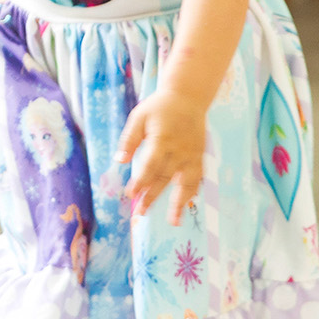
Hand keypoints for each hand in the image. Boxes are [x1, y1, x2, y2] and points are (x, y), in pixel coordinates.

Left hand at [116, 91, 205, 227]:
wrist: (188, 97)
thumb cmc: (159, 108)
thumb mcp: (139, 117)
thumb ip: (129, 139)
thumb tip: (119, 161)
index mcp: (162, 139)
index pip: (150, 165)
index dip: (140, 181)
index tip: (130, 194)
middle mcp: (179, 150)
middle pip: (165, 177)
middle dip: (152, 196)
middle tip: (140, 212)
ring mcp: (192, 155)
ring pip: (185, 183)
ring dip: (179, 203)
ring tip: (173, 221)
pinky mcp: (199, 156)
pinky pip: (197, 178)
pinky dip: (192, 193)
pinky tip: (186, 206)